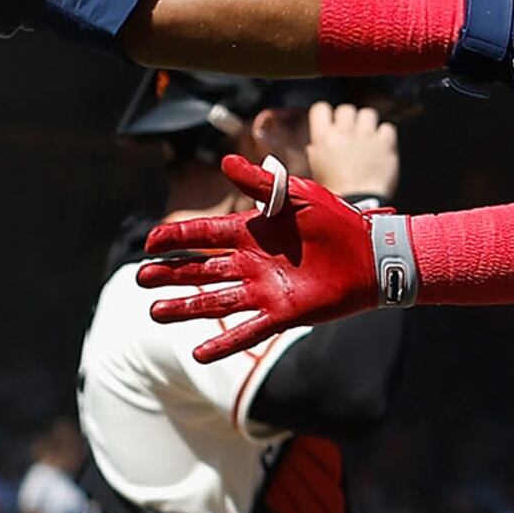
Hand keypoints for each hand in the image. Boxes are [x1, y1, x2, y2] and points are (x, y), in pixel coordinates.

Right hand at [137, 153, 390, 362]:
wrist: (372, 253)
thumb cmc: (338, 220)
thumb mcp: (297, 195)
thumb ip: (261, 183)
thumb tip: (225, 160)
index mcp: (251, 232)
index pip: (204, 234)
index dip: (177, 238)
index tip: (150, 242)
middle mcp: (251, 263)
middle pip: (201, 270)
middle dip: (170, 274)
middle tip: (141, 278)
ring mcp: (265, 290)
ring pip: (216, 301)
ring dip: (185, 307)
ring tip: (155, 313)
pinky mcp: (283, 314)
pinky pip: (248, 331)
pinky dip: (224, 343)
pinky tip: (198, 352)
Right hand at [303, 100, 400, 201]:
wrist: (357, 207)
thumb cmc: (336, 193)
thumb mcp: (315, 170)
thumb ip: (316, 151)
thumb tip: (317, 145)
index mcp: (323, 137)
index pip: (321, 108)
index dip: (327, 115)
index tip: (330, 122)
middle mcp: (344, 131)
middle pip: (346, 109)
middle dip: (349, 120)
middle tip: (351, 135)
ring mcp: (366, 135)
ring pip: (368, 114)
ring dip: (368, 124)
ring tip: (367, 139)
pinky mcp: (385, 143)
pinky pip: (387, 128)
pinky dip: (385, 135)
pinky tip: (381, 147)